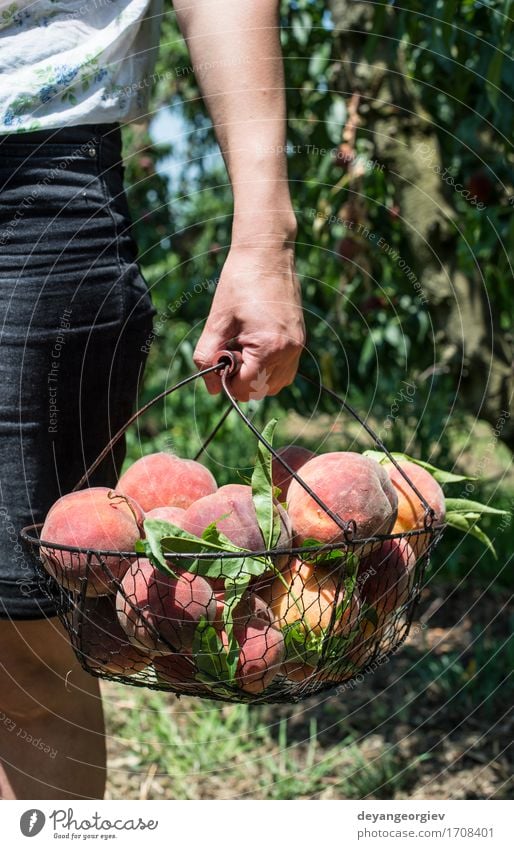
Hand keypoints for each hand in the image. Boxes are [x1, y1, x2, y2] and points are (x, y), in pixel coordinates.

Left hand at [193, 243, 304, 400]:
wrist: (267, 253)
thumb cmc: (239, 282)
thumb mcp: (217, 321)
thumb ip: (208, 356)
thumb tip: (210, 388)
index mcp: (269, 347)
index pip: (245, 387)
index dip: (225, 382)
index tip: (216, 361)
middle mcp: (289, 351)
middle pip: (260, 390)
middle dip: (240, 380)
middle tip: (228, 351)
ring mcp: (298, 346)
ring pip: (275, 385)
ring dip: (255, 377)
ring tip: (240, 349)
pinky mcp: (299, 340)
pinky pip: (285, 371)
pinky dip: (268, 369)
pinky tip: (253, 347)